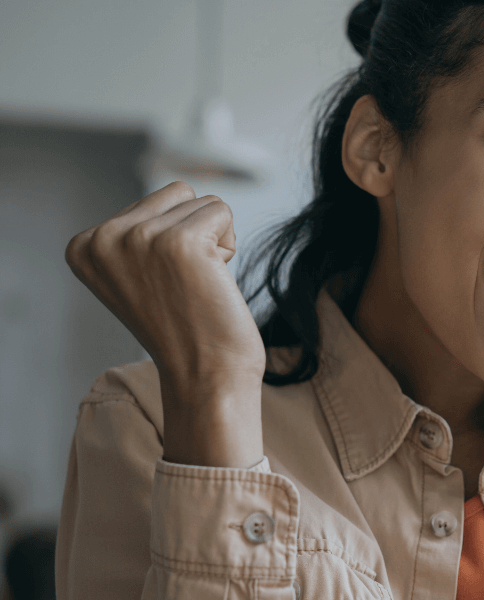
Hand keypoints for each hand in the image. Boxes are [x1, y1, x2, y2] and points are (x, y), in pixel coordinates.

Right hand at [65, 181, 264, 467]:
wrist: (205, 375)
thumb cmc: (184, 326)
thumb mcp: (137, 274)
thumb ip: (136, 233)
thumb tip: (177, 192)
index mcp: (84, 246)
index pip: (152, 201)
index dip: (170, 240)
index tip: (163, 285)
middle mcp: (103, 238)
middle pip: (177, 193)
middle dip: (194, 233)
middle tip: (186, 284)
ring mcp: (138, 238)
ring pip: (202, 201)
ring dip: (213, 240)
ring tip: (198, 284)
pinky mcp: (179, 242)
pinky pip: (221, 211)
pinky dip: (228, 244)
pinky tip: (213, 281)